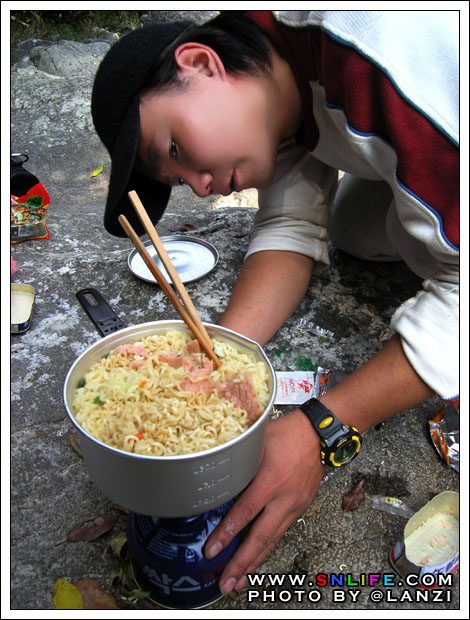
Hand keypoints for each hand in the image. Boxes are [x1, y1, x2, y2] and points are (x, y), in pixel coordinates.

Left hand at [204, 408, 324, 594]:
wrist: (319, 434)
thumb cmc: (287, 434)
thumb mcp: (257, 443)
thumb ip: (239, 462)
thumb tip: (217, 476)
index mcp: (270, 480)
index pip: (244, 513)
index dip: (226, 534)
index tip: (212, 550)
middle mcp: (284, 498)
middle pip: (260, 537)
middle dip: (240, 562)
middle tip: (226, 581)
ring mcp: (294, 505)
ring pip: (272, 540)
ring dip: (254, 562)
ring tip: (239, 581)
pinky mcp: (300, 508)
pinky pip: (281, 533)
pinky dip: (267, 549)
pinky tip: (257, 559)